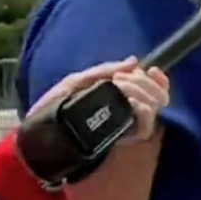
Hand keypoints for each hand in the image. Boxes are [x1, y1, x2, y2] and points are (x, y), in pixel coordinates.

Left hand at [27, 56, 169, 143]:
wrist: (40, 133)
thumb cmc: (54, 105)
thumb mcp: (77, 81)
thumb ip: (103, 71)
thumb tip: (134, 61)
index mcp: (119, 97)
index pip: (155, 89)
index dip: (160, 80)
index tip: (153, 70)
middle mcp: (128, 111)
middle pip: (159, 96)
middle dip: (146, 82)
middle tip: (122, 79)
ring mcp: (127, 125)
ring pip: (155, 108)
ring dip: (143, 91)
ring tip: (121, 87)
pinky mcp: (123, 138)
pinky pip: (146, 127)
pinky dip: (143, 110)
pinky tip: (130, 101)